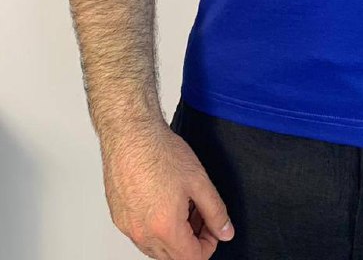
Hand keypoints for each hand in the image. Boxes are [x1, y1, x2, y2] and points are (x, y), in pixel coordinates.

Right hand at [101, 119, 233, 258]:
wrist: (131, 135)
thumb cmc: (161, 152)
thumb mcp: (199, 181)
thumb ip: (216, 211)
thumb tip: (225, 232)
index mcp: (165, 228)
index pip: (191, 259)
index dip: (209, 246)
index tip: (214, 228)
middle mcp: (142, 233)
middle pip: (173, 258)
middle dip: (193, 241)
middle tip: (202, 215)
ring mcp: (127, 227)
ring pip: (156, 249)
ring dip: (175, 236)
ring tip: (185, 205)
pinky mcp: (119, 217)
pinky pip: (141, 235)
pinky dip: (157, 228)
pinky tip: (166, 202)